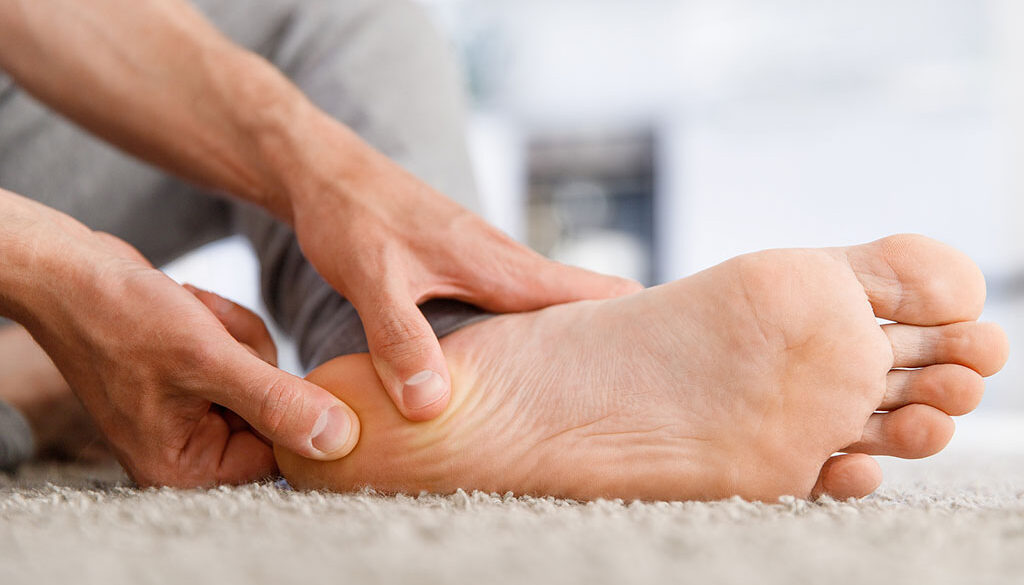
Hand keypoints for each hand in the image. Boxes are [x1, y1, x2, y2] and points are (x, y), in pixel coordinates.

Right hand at [5, 205, 358, 486]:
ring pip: (266, 376)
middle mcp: (191, 451)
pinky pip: (247, 354)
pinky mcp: (200, 379)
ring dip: (239, 336)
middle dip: (252, 360)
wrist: (72, 271)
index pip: (279, 457)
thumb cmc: (124, 318)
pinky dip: (228, 325)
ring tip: (194, 319)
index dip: (292, 408)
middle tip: (208, 335)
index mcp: (185, 470)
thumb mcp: (208, 360)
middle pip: (277, 413)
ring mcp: (196, 414)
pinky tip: (192, 310)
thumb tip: (340, 440)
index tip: (270, 364)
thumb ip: (278, 403)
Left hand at [289, 133, 641, 420]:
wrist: (324, 170)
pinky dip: (532, 325)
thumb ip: (400, 340)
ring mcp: (485, 259)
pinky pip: (515, 299)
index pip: (584, 293)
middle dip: (610, 337)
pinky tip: (522, 356)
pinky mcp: (463, 262)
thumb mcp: (372, 280)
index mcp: (497, 263)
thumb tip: (433, 406)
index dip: (628, 321)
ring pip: (545, 300)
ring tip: (594, 382)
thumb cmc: (351, 216)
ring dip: (571, 332)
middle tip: (642, 386)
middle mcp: (502, 259)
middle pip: (578, 298)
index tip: (669, 357)